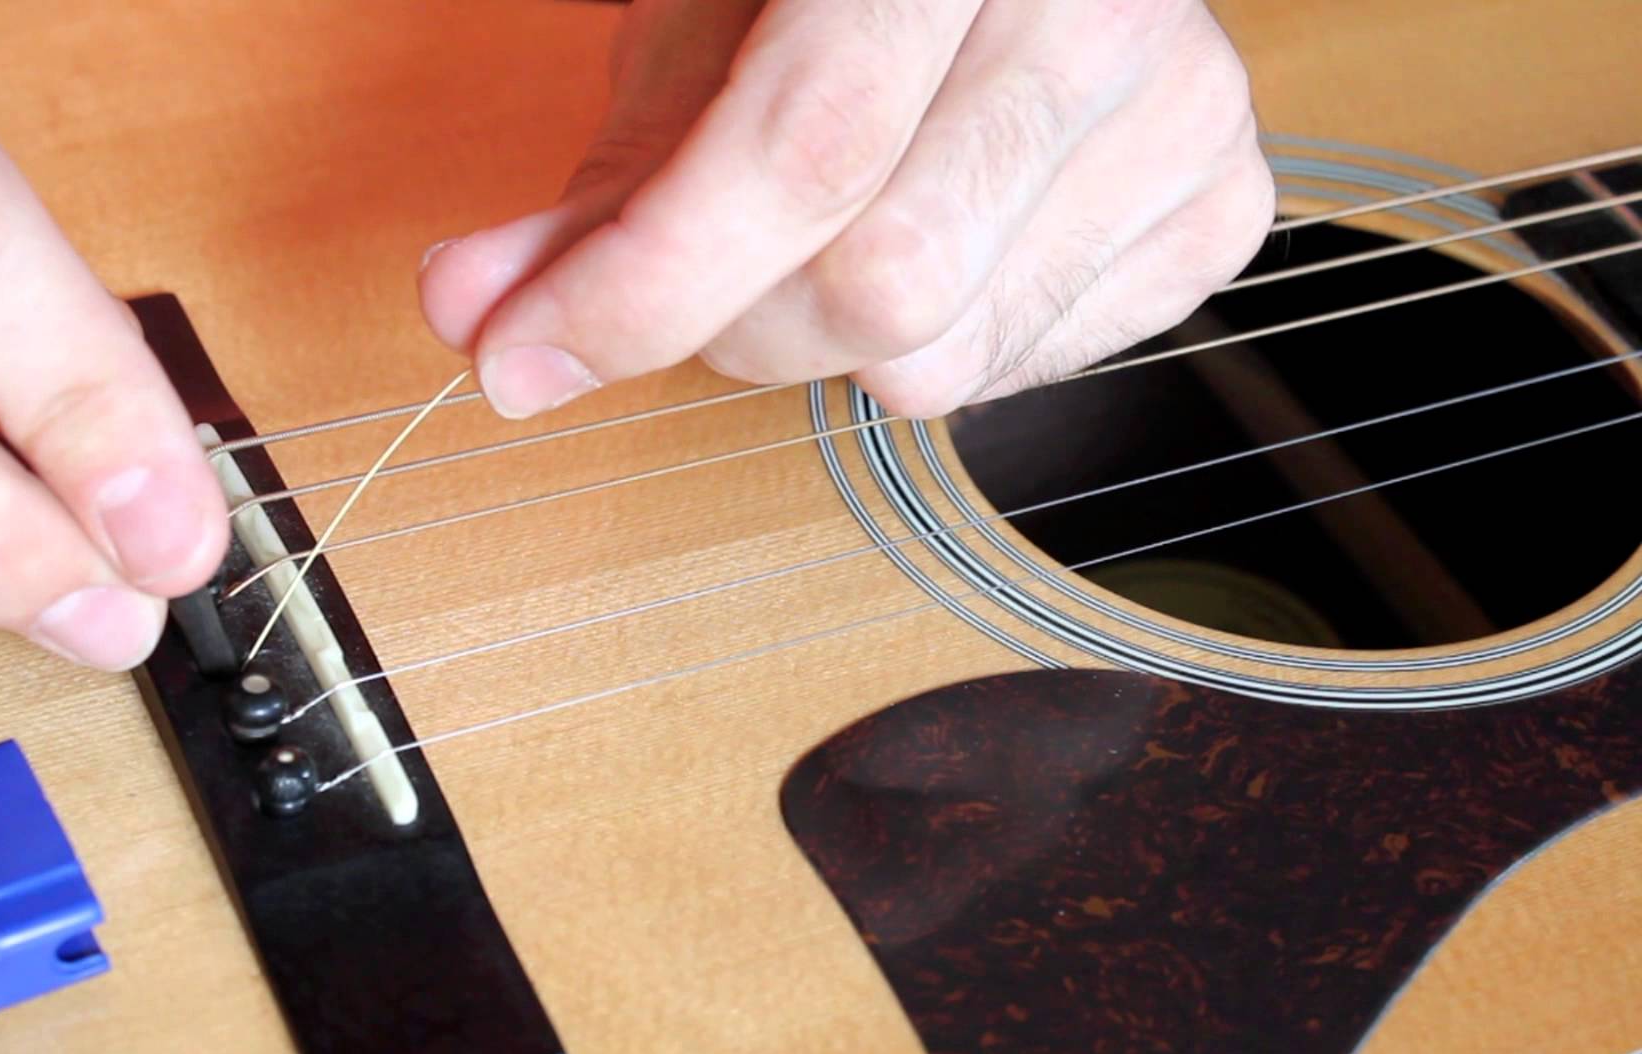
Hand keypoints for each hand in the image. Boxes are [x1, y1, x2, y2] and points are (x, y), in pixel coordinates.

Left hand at [419, 0, 1275, 418]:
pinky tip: (935, 251)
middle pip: (881, 288)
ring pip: (946, 357)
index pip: (805, 152)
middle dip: (735, 327)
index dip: (645, 282)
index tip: (523, 358)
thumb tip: (475, 316)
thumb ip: (602, 182)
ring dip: (831, 346)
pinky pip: (1026, 370)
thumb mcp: (701, 35)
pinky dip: (939, 347)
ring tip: (830, 241)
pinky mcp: (1225, 204)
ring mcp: (1185, 108)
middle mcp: (1101, 4)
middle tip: (696, 279)